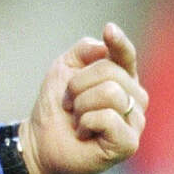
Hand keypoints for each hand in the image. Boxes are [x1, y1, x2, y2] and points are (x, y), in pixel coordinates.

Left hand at [21, 22, 147, 173]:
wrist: (39, 143)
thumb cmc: (55, 109)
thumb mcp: (63, 71)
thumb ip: (83, 51)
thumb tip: (104, 45)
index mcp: (122, 79)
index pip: (126, 56)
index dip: (119, 43)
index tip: (108, 30)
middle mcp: (134, 98)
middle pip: (110, 72)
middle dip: (77, 86)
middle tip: (69, 104)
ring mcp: (134, 121)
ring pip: (111, 93)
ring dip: (80, 105)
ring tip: (76, 119)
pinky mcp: (128, 143)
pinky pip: (108, 118)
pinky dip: (85, 123)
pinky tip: (83, 133)